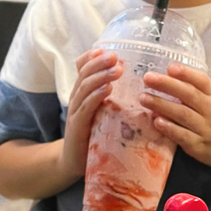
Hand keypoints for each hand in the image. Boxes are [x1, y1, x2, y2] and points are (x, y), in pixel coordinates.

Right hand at [61, 49, 121, 178]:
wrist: (73, 162)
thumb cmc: (93, 136)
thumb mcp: (102, 113)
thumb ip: (112, 99)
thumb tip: (137, 87)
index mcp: (83, 93)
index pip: (82, 68)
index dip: (92, 57)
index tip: (109, 49)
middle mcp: (77, 98)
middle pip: (84, 73)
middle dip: (100, 62)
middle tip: (116, 56)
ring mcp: (76, 111)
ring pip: (85, 87)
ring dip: (101, 76)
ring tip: (117, 69)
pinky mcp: (77, 126)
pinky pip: (86, 107)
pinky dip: (96, 96)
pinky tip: (107, 89)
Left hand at [140, 62, 210, 173]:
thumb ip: (198, 97)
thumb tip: (167, 84)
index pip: (202, 81)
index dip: (186, 73)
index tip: (170, 66)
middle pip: (188, 94)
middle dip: (167, 85)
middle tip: (147, 78)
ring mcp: (206, 130)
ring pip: (182, 114)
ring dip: (161, 104)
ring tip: (143, 97)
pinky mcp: (201, 148)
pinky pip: (183, 136)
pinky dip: (169, 128)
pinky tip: (156, 122)